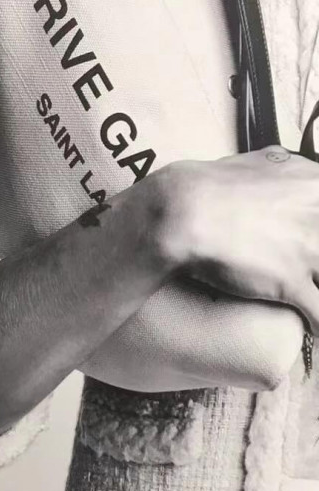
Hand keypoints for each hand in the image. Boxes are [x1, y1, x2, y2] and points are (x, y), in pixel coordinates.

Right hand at [162, 145, 318, 332]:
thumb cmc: (213, 184)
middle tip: (307, 270)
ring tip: (309, 297)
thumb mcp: (261, 160)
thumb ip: (285, 165)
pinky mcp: (290, 282)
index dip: (316, 233)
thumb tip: (284, 163)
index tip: (307, 244)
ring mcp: (309, 250)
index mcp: (318, 185)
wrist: (184, 210)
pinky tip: (315, 330)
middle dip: (318, 262)